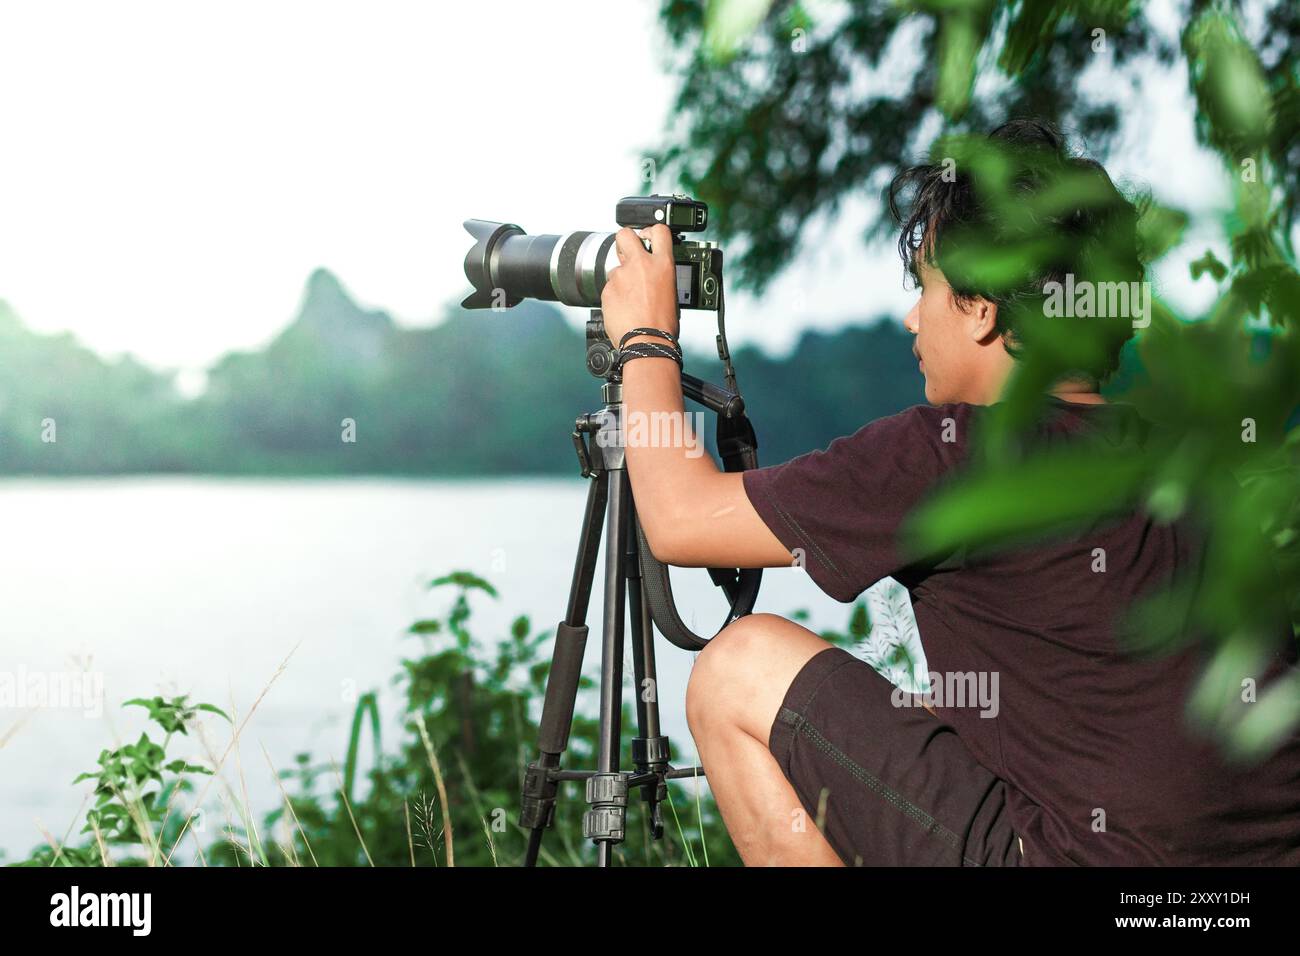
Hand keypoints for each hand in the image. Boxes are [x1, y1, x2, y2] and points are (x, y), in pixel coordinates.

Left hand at [600, 224, 679, 348]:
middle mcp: (640, 265)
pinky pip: (609, 288)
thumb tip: (653, 274)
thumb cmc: (663, 325)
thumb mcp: (672, 293)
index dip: (651, 231)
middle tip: (628, 253)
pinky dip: (614, 297)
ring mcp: (621, 276)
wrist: (647, 342)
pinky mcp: (607, 290)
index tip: (648, 237)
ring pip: (615, 269)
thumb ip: (659, 275)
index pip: (659, 231)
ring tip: (630, 299)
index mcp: (662, 265)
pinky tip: (623, 309)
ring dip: (621, 279)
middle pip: (624, 234)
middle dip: (625, 240)